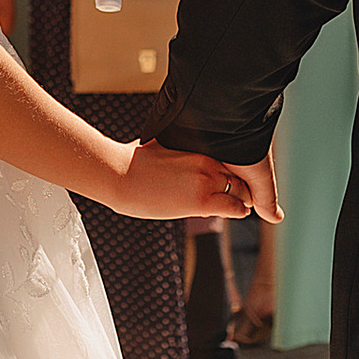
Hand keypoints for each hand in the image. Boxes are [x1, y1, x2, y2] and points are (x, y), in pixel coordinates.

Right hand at [107, 140, 259, 222]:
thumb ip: (175, 150)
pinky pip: (235, 207)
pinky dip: (240, 210)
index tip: (227, 182)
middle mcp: (206, 162)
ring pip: (240, 191)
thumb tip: (168, 148)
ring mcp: (205, 180)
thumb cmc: (131, 162)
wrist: (118, 174)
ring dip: (240, 199)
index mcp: (197, 148)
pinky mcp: (202, 200)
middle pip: (238, 175)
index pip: (229, 161)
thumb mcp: (160, 146)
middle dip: (238, 187)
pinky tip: (239, 212)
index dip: (230, 174)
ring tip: (238, 206)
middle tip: (237, 197)